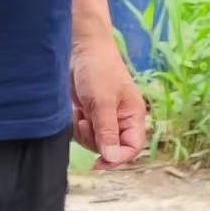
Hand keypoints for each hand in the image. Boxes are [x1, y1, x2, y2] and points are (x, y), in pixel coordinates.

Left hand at [71, 27, 149, 166]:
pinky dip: (76, 126)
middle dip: (95, 140)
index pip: (132, 148)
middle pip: (111, 148)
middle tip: (86, 122)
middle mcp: (121, 120)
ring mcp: (105, 118)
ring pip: (94, 142)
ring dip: (83, 132)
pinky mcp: (90, 114)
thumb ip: (107, 130)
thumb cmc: (98, 69)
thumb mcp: (102, 101)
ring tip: (80, 112)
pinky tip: (75, 110)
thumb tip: (112, 158)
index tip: (98, 163)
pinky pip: (83, 133)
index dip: (117, 159)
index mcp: (133, 116)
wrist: (81, 48)